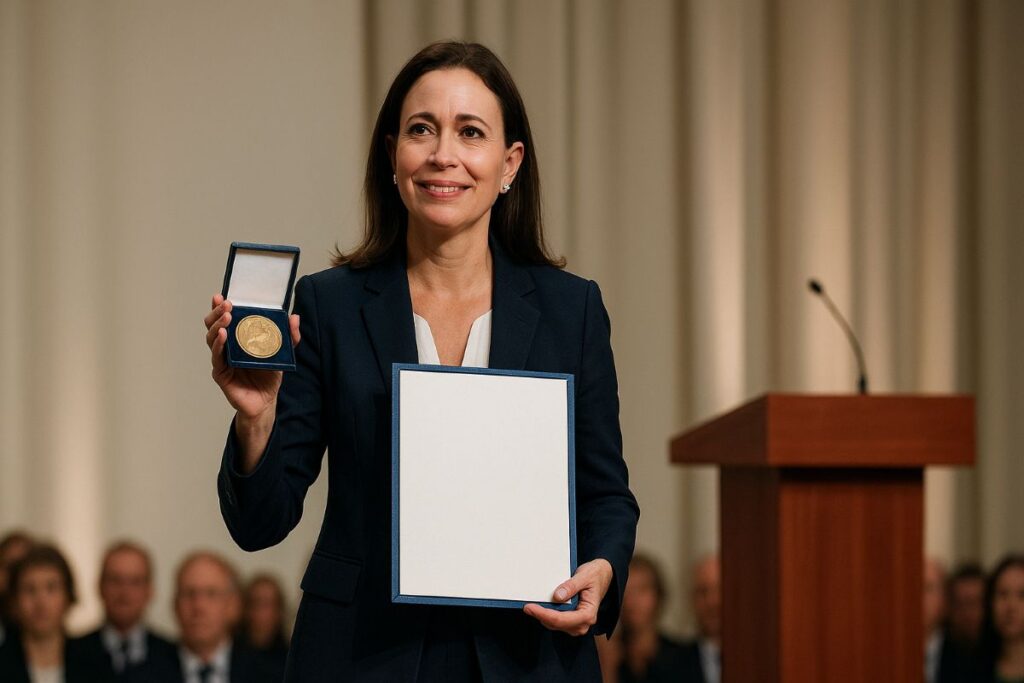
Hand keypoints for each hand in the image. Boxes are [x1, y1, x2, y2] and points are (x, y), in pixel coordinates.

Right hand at [204, 294, 299, 468]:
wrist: (266, 401)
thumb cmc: (269, 375)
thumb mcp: (282, 353)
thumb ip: (289, 337)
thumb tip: (295, 317)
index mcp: (237, 338)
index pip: (225, 318)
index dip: (220, 306)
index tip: (222, 295)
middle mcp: (226, 346)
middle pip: (213, 325)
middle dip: (217, 312)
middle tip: (226, 303)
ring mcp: (221, 359)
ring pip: (212, 338)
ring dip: (217, 325)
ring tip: (226, 316)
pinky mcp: (221, 373)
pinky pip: (217, 357)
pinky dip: (218, 345)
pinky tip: (223, 335)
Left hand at [523, 558, 613, 635]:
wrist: (602, 575)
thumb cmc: (595, 575)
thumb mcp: (584, 576)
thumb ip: (571, 586)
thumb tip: (557, 596)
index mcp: (588, 613)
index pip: (562, 619)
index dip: (544, 614)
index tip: (530, 607)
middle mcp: (583, 622)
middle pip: (556, 624)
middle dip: (540, 616)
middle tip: (527, 606)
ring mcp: (577, 623)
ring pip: (554, 624)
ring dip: (542, 616)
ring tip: (531, 606)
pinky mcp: (571, 621)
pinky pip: (556, 621)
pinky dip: (546, 615)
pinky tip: (539, 607)